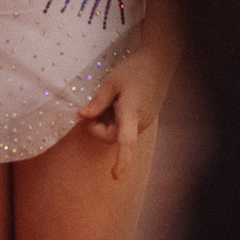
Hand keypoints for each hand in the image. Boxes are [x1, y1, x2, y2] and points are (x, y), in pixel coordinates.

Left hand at [78, 46, 171, 181]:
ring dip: (107, 122)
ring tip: (107, 100)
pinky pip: (126, 126)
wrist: (157, 63)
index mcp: (131, 113)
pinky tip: (116, 102)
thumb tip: (82, 116)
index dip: (121, 160)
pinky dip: (115, 119)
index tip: (115, 175)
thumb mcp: (111, 82)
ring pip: (119, 132)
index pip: (126, 141)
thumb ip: (97, 102)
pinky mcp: (144, 119)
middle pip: (113, 137)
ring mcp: (143, 122)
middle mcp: (139, 122)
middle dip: (97, 128)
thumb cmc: (133, 70)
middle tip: (88, 111)